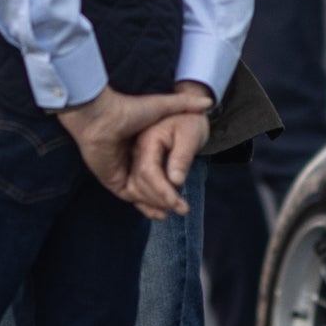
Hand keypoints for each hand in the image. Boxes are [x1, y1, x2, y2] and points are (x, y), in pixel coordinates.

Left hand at [62, 82, 212, 216]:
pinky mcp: (113, 180)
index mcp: (145, 146)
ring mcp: (123, 172)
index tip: (188, 190)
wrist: (102, 116)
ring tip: (175, 210)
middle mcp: (134, 161)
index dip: (176, 181)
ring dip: (160, 203)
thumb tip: (208, 102)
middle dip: (169, 199)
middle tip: (183, 208)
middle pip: (155, 186)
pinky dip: (146, 205)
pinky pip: (132, 197)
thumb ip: (183, 104)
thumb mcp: (162, 106)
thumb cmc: (130, 109)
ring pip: (145, 194)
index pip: (163, 169)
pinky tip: (160, 211)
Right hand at [128, 87, 213, 201]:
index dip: (163, 192)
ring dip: (152, 203)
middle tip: (182, 209)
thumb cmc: (191, 122)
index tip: (180, 206)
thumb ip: (182, 157)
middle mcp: (135, 150)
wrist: (186, 113)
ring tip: (173, 211)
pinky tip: (159, 212)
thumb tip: (176, 182)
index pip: (148, 172)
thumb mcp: (191, 136)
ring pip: (134, 186)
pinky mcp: (138, 164)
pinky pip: (135, 185)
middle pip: (138, 182)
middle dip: (159, 200)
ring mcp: (134, 157)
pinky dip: (145, 201)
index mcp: (147, 140)